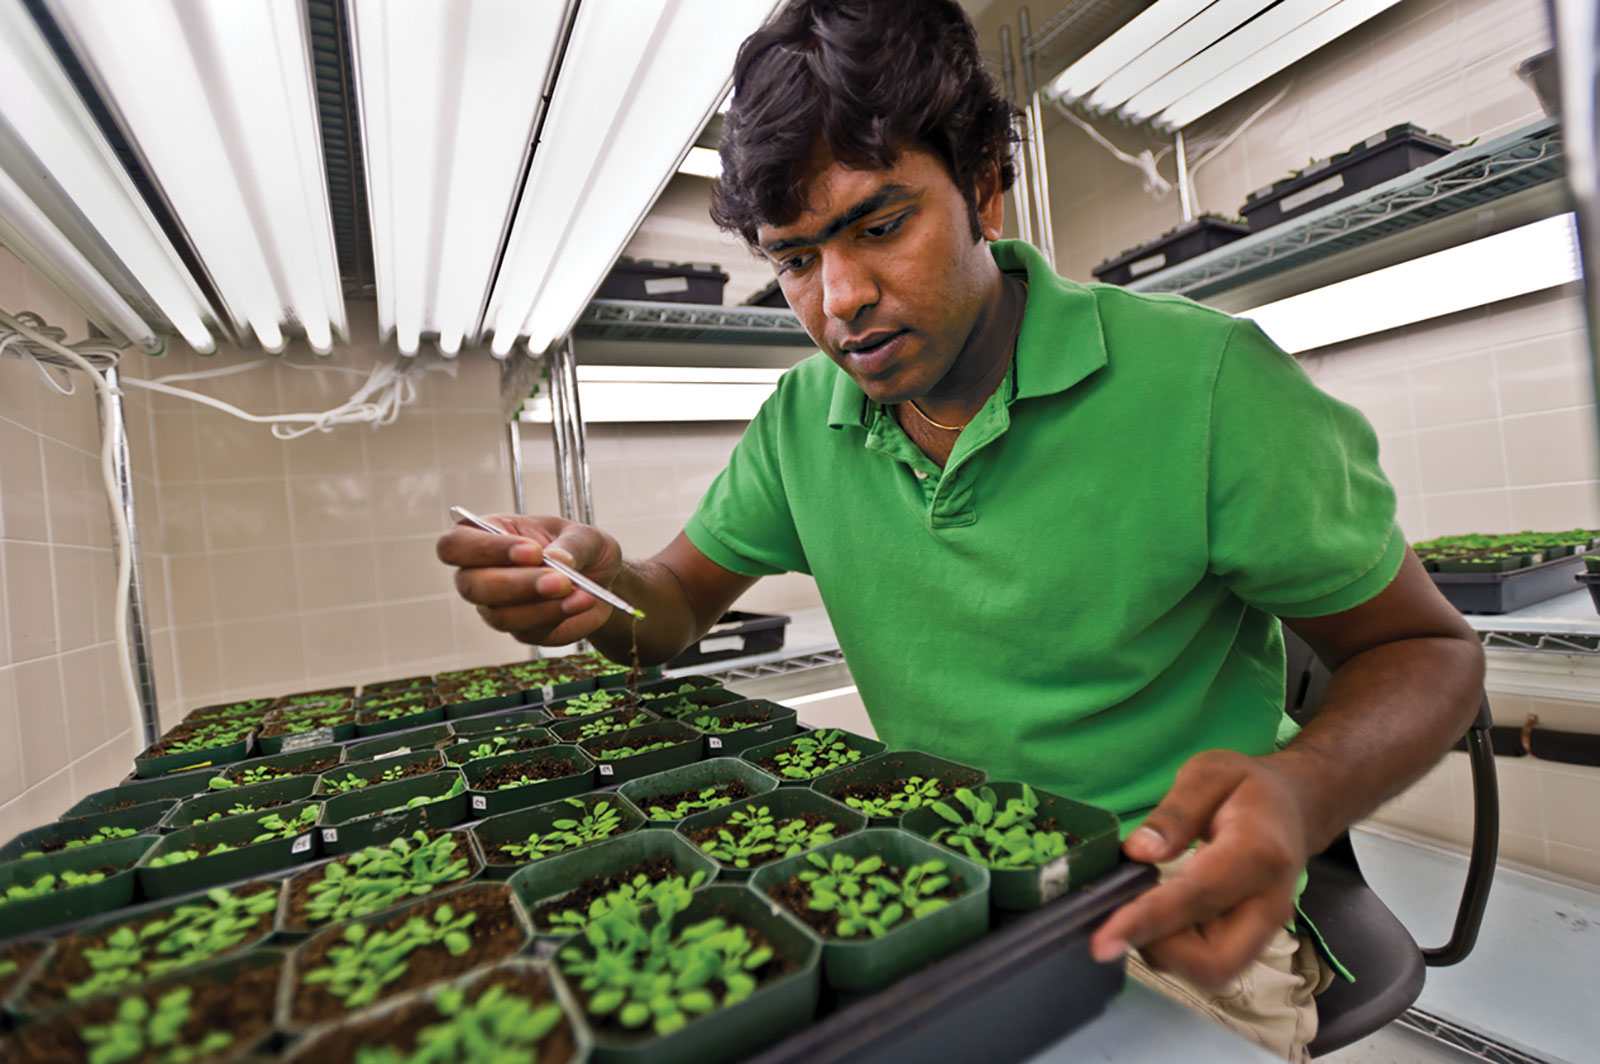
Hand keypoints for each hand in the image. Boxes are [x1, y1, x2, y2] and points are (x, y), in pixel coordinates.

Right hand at [436, 514, 624, 646]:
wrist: (601, 579)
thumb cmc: (581, 548)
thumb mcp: (585, 535)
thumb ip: (572, 545)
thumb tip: (557, 559)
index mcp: (485, 535)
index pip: (455, 545)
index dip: (486, 550)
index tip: (532, 552)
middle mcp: (480, 573)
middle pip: (471, 585)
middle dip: (517, 584)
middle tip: (560, 580)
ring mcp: (496, 606)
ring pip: (499, 615)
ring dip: (541, 606)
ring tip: (579, 593)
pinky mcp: (520, 630)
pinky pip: (528, 631)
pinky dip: (557, 616)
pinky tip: (581, 602)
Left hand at [1089, 750, 1310, 989]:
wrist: (1293, 806)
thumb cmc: (1247, 787)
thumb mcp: (1210, 773)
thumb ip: (1174, 812)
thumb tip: (1138, 852)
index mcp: (1259, 852)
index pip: (1198, 897)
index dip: (1148, 920)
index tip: (1103, 940)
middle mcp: (1268, 902)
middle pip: (1216, 962)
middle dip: (1160, 949)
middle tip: (1121, 914)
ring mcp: (1264, 927)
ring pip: (1212, 970)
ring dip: (1165, 950)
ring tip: (1136, 907)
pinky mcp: (1252, 937)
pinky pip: (1211, 960)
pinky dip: (1175, 948)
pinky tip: (1154, 913)